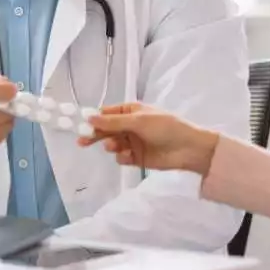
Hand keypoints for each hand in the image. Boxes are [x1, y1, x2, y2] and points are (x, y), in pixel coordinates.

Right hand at [77, 103, 219, 175]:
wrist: (188, 149)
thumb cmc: (165, 128)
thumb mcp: (138, 121)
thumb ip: (113, 121)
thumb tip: (89, 117)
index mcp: (132, 111)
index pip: (108, 113)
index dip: (95, 118)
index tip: (81, 124)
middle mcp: (131, 126)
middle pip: (107, 130)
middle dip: (96, 135)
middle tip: (82, 141)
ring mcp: (134, 142)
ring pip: (113, 144)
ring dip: (111, 145)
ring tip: (115, 146)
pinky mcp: (137, 158)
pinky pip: (122, 157)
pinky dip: (122, 157)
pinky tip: (127, 156)